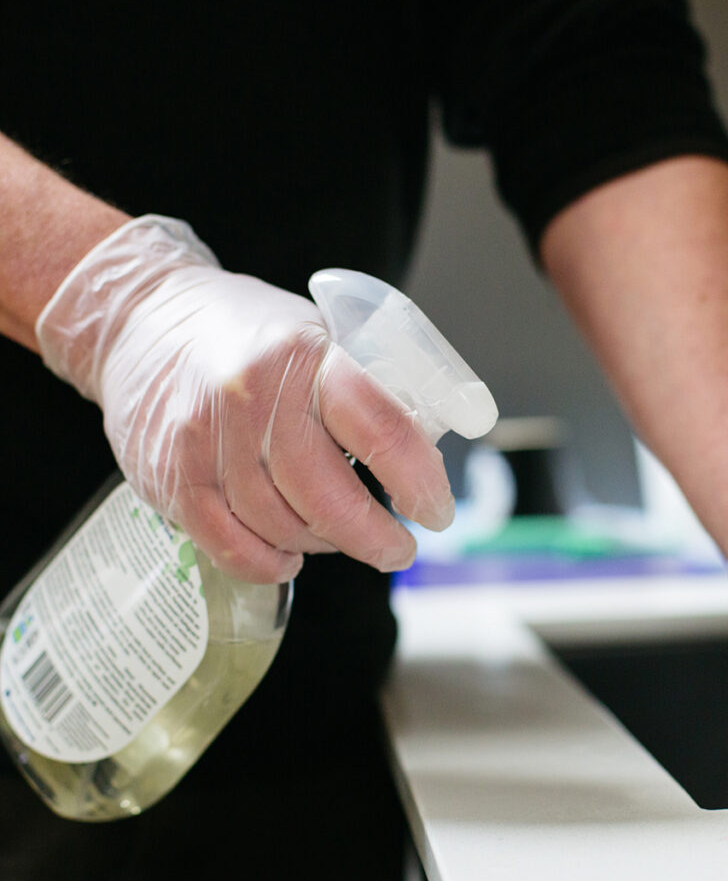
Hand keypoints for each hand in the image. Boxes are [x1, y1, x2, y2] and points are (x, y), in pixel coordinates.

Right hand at [35, 216, 454, 582]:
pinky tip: (288, 557)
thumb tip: (421, 456)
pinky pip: (231, 547)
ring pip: (283, 528)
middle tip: (399, 549)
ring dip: (324, 545)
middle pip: (329, 498)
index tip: (436, 512)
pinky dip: (269, 563)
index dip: (419, 483)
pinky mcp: (169, 478)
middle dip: (377, 538)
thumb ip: (363, 389)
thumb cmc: (246, 333)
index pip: (381, 431)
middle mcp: (251, 398)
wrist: (139, 317)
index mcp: (305, 356)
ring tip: (339, 537)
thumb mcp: (316, 335)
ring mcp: (204, 442)